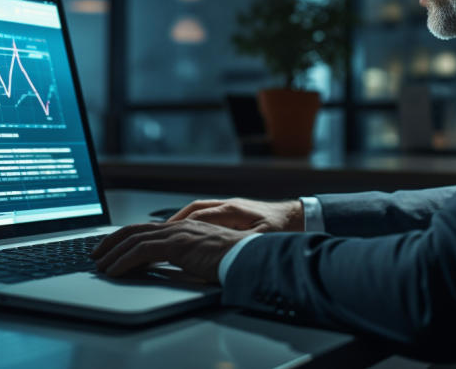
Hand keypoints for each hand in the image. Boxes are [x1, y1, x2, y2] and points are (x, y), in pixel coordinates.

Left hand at [91, 220, 252, 281]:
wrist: (247, 255)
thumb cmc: (231, 258)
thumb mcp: (202, 254)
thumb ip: (184, 254)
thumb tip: (166, 263)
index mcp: (182, 227)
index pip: (145, 228)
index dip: (124, 236)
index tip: (110, 247)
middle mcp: (176, 226)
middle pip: (134, 230)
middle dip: (111, 242)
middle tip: (96, 254)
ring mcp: (176, 234)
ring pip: (133, 240)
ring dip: (113, 254)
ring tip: (100, 266)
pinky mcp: (176, 245)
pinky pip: (141, 251)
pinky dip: (123, 261)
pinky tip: (114, 271)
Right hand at [166, 198, 303, 232]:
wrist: (299, 216)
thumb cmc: (285, 229)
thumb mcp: (265, 238)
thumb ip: (245, 243)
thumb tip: (231, 251)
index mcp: (234, 210)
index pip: (200, 216)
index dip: (181, 226)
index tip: (166, 235)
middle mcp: (229, 205)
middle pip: (194, 210)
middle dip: (173, 222)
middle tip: (156, 233)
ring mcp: (230, 206)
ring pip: (198, 209)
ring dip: (180, 219)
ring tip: (165, 231)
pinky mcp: (233, 211)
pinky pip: (205, 212)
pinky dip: (191, 219)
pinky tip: (184, 229)